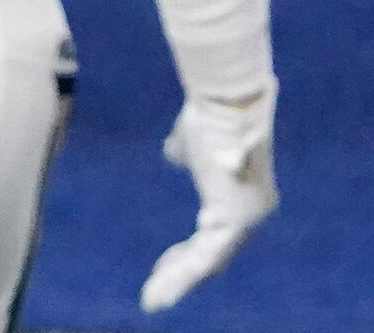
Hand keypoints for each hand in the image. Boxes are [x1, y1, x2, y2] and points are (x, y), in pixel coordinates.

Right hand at [141, 85, 277, 310]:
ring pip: (208, 262)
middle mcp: (251, 214)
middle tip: (154, 295)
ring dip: (177, 281)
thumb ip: (185, 155)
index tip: (163, 264)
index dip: (188, 253)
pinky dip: (181, 275)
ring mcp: (246, 220)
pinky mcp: (234, 219)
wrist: (226, 103)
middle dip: (180, 274)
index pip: (214, 236)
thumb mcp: (191, 143)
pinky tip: (161, 287)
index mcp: (240, 199)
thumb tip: (174, 156)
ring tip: (153, 300)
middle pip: (212, 255)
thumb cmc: (209, 116)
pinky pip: (205, 257)